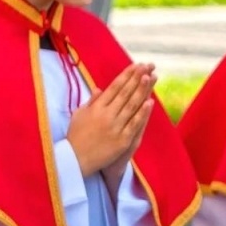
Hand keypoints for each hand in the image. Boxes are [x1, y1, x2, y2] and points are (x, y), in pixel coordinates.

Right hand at [67, 62, 155, 178]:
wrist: (75, 160)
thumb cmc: (76, 136)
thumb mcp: (79, 115)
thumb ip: (92, 101)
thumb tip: (100, 89)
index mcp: (97, 107)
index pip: (115, 87)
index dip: (127, 75)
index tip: (136, 65)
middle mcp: (106, 114)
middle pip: (125, 93)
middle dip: (137, 78)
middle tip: (148, 66)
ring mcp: (115, 127)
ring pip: (132, 106)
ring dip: (142, 91)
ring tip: (151, 77)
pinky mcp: (122, 140)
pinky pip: (134, 124)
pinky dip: (142, 113)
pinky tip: (150, 102)